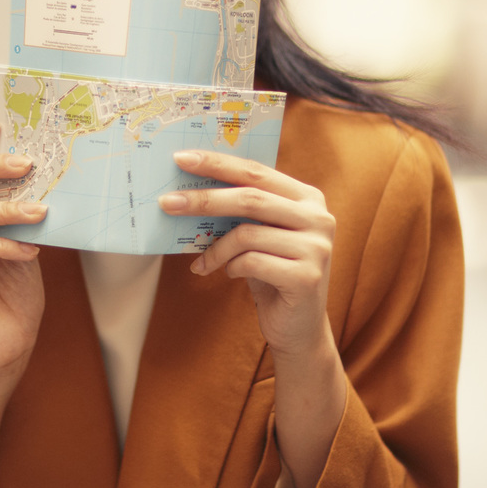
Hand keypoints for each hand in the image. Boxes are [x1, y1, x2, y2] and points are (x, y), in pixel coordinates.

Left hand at [160, 150, 336, 358]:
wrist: (299, 329)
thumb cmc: (272, 275)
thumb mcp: (260, 237)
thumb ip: (241, 213)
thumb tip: (189, 191)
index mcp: (307, 198)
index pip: (256, 171)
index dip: (217, 163)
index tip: (182, 159)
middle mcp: (318, 217)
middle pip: (250, 198)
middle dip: (204, 199)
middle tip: (168, 203)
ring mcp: (317, 247)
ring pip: (246, 233)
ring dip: (215, 248)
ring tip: (201, 260)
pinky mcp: (306, 276)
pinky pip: (250, 262)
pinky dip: (229, 267)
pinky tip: (228, 274)